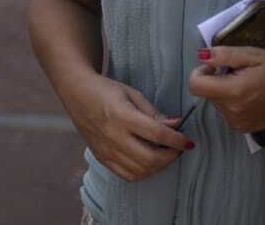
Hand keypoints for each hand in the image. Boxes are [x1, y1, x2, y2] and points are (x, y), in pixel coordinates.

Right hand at [66, 72, 191, 181]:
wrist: (76, 92)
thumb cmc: (105, 90)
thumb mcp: (131, 94)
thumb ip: (154, 113)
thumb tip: (177, 125)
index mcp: (122, 116)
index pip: (157, 134)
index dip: (177, 140)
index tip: (189, 141)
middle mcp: (113, 136)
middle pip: (150, 159)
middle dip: (171, 156)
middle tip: (178, 148)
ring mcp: (106, 150)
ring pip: (141, 171)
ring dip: (159, 166)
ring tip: (164, 154)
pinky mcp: (101, 157)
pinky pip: (127, 175)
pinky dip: (143, 172)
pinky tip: (148, 162)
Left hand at [189, 46, 264, 133]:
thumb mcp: (252, 55)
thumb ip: (223, 55)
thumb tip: (201, 56)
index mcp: (233, 93)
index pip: (195, 86)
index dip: (201, 72)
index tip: (215, 67)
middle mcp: (232, 112)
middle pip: (206, 93)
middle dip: (216, 81)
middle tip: (238, 74)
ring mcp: (238, 123)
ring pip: (216, 103)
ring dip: (224, 92)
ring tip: (247, 85)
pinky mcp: (244, 129)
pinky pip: (226, 112)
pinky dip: (232, 102)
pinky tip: (250, 96)